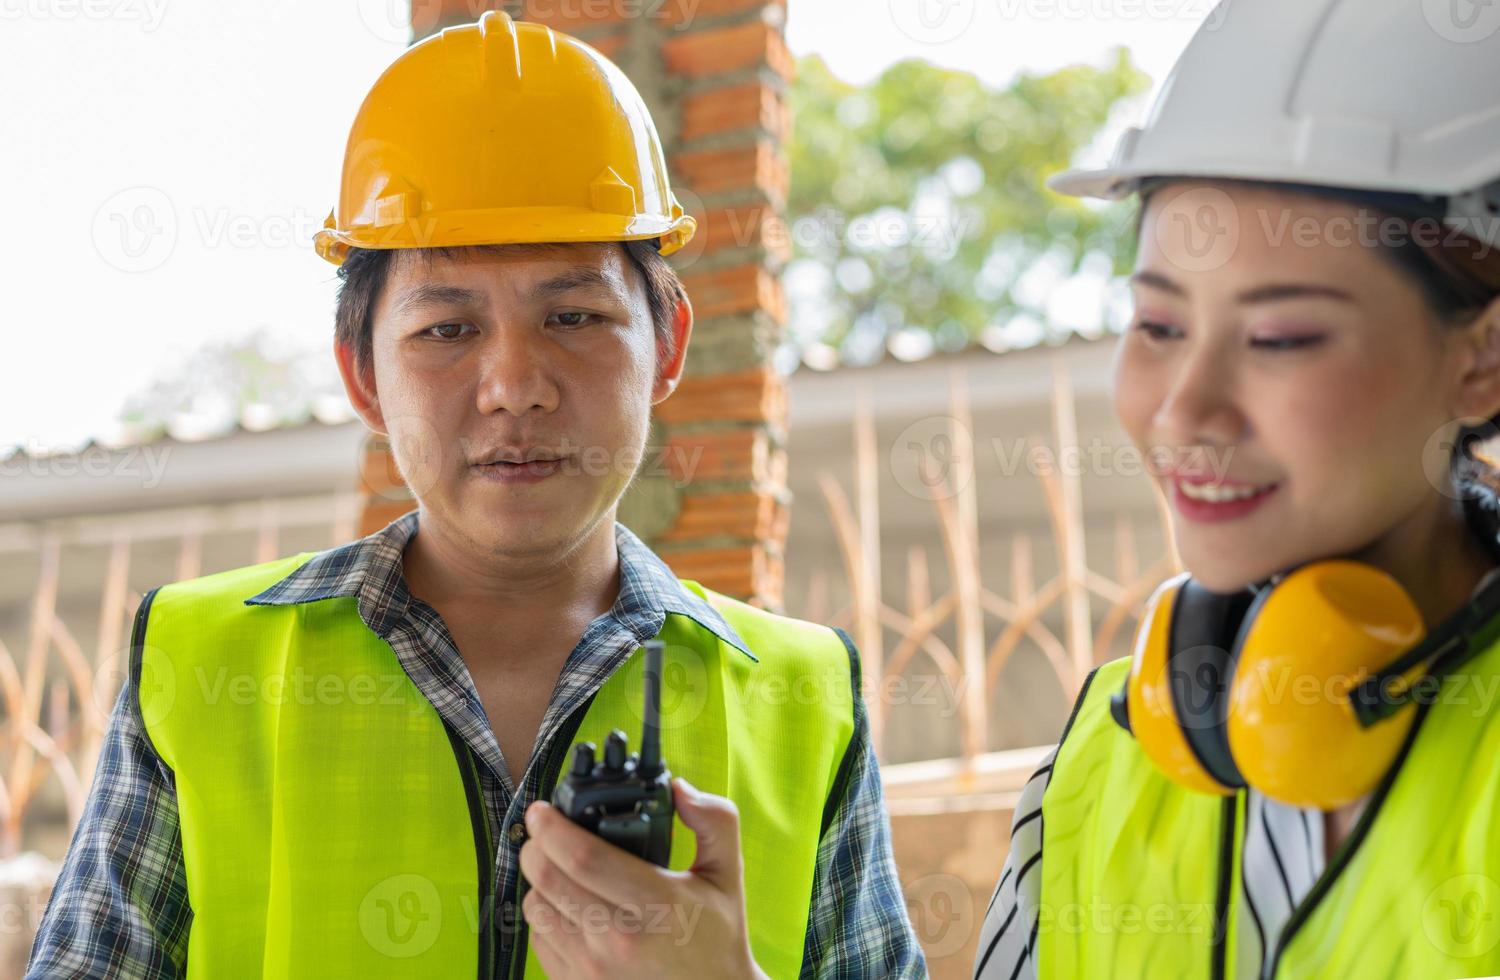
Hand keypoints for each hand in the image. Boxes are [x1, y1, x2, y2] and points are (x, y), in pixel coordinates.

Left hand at [519, 777, 768, 979]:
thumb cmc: (717, 936)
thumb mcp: (727, 874)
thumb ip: (714, 822)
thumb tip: (679, 788)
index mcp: (657, 905)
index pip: (584, 858)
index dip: (553, 829)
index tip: (542, 810)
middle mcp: (618, 941)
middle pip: (548, 880)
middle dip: (535, 846)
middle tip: (542, 830)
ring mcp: (593, 969)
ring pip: (536, 908)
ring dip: (538, 880)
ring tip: (556, 867)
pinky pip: (539, 938)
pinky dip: (545, 914)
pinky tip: (567, 904)